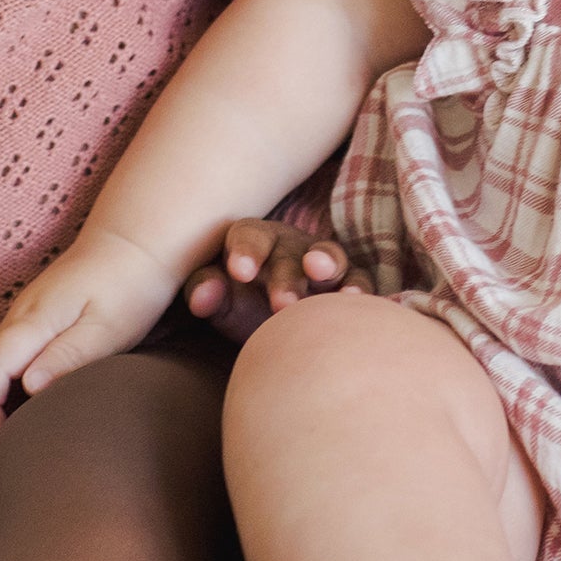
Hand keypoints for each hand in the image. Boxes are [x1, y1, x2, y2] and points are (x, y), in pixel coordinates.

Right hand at [0, 231, 181, 463]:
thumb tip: (28, 389)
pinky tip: (10, 419)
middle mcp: (19, 317)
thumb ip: (69, 356)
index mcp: (33, 320)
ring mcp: (25, 317)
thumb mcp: (109, 326)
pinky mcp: (37, 319)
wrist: (139, 238)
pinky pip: (3, 362)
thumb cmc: (132, 285)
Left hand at [183, 218, 369, 345]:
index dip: (246, 251)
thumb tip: (201, 298)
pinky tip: (356, 301)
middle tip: (282, 304)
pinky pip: (358, 281)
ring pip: (330, 256)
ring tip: (322, 275)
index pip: (249, 236)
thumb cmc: (241, 303)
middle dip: (286, 276)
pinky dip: (359, 289)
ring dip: (327, 264)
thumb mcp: (220, 300)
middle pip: (290, 251)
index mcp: (255, 241)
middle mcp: (291, 245)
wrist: (274, 324)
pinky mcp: (349, 282)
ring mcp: (323, 262)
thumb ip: (206, 291)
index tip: (240, 273)